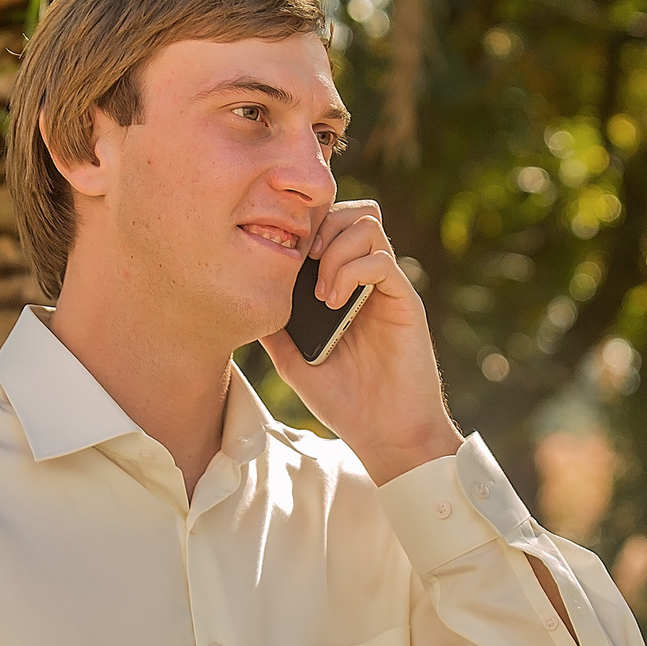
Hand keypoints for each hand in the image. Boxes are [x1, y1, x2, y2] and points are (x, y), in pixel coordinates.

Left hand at [260, 200, 460, 484]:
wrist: (385, 433)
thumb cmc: (343, 399)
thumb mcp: (292, 359)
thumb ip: (274, 325)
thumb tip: (242, 296)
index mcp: (344, 283)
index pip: (331, 225)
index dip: (307, 225)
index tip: (283, 255)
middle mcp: (368, 277)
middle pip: (353, 211)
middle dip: (321, 226)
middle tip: (303, 264)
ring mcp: (387, 287)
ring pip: (367, 224)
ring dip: (335, 250)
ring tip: (320, 292)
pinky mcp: (405, 300)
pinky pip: (382, 259)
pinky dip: (351, 271)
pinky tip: (334, 303)